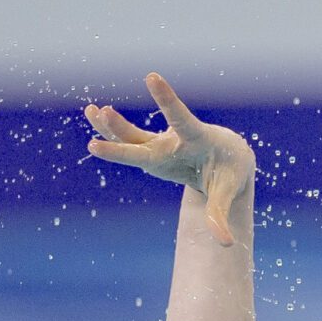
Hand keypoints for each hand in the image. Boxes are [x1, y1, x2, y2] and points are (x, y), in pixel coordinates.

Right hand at [82, 72, 256, 245]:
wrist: (225, 156)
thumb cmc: (230, 170)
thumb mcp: (228, 191)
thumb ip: (221, 215)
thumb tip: (226, 244)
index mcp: (197, 138)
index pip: (179, 117)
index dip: (166, 99)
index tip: (152, 76)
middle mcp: (174, 139)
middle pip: (143, 138)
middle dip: (121, 129)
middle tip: (102, 111)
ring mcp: (161, 146)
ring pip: (130, 136)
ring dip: (110, 125)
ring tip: (91, 109)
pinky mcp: (152, 153)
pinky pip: (128, 144)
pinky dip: (111, 136)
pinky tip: (95, 117)